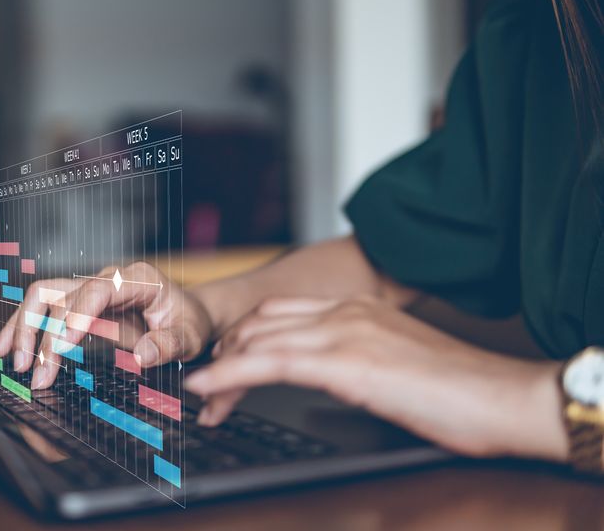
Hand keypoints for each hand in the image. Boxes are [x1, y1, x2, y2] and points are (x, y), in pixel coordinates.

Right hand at [0, 262, 213, 388]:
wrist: (187, 315)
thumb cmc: (188, 322)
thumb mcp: (189, 335)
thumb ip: (169, 344)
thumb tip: (142, 356)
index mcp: (136, 278)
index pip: (98, 289)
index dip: (77, 314)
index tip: (63, 345)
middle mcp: (106, 278)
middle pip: (60, 293)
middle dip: (42, 332)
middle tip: (36, 371)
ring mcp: (89, 290)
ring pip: (42, 297)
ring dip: (22, 327)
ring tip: (11, 362)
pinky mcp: (77, 305)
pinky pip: (43, 310)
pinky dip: (22, 328)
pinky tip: (3, 349)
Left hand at [186, 295, 567, 460]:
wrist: (504, 397)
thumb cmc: (461, 391)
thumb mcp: (398, 363)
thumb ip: (360, 358)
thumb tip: (335, 376)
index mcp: (357, 308)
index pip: (281, 313)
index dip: (246, 336)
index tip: (226, 360)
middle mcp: (345, 311)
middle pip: (261, 323)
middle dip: (227, 351)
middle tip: (207, 382)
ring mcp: (344, 332)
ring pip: (258, 341)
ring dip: (220, 367)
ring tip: (199, 391)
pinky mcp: (345, 362)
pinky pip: (270, 364)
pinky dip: (230, 376)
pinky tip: (208, 389)